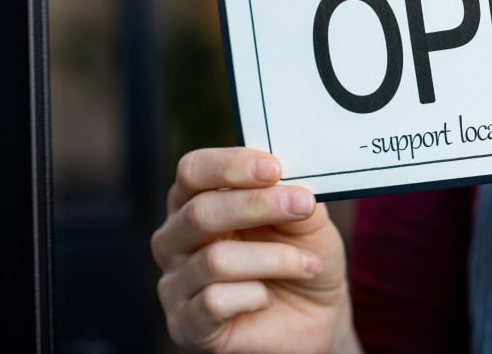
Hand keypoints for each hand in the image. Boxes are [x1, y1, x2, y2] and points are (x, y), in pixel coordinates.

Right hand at [151, 147, 357, 353]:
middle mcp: (176, 239)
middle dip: (257, 205)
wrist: (315, 315)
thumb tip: (285, 176)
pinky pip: (214, 302)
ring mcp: (176, 284)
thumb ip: (292, 193)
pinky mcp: (186, 325)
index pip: (192, 171)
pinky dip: (255, 296)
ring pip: (214, 260)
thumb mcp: (307, 219)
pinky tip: (268, 297)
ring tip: (307, 264)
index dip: (230, 166)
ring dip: (273, 258)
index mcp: (197, 201)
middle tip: (303, 206)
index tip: (273, 168)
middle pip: (199, 212)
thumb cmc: (302, 255)